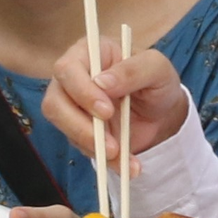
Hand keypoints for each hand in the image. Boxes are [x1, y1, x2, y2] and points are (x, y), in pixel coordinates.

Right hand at [41, 37, 188, 160]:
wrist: (162, 112)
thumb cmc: (157, 80)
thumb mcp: (157, 68)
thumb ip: (133, 70)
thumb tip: (101, 82)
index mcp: (89, 53)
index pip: (68, 69)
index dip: (81, 91)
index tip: (106, 111)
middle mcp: (74, 78)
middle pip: (55, 101)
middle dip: (80, 126)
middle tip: (110, 142)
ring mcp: (73, 106)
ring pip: (63, 127)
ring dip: (91, 145)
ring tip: (121, 156)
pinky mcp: (78, 131)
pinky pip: (81, 147)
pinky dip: (104, 160)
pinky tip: (126, 165)